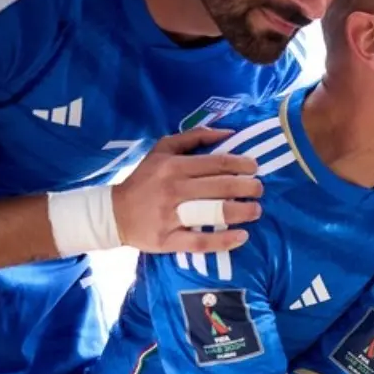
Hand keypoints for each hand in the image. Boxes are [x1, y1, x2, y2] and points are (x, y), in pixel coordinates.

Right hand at [112, 128, 262, 252]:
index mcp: (174, 166)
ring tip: (256, 210)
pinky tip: (242, 236)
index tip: (255, 168)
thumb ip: (194, 136)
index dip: (242, 165)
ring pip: (213, 213)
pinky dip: (223, 241)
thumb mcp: (162, 149)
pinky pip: (200, 242)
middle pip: (221, 187)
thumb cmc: (145, 179)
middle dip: (248, 188)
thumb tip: (228, 132)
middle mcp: (174, 190)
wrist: (113, 213)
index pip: (218, 163)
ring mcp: (170, 217)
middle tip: (259, 190)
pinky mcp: (168, 240)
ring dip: (241, 212)